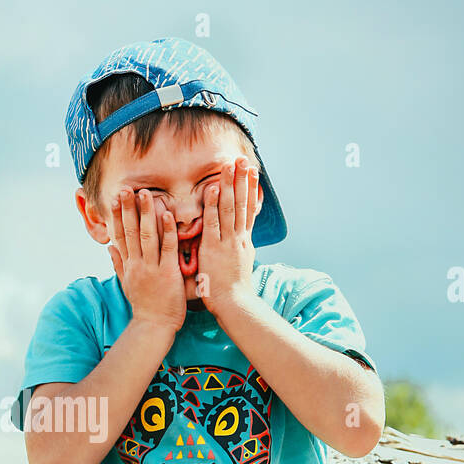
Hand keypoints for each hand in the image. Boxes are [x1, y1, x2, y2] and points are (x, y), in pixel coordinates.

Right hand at [106, 186, 185, 334]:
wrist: (154, 326)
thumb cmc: (144, 306)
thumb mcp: (127, 284)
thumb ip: (119, 264)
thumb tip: (109, 248)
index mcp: (128, 265)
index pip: (120, 235)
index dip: (118, 216)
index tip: (116, 199)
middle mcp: (137, 264)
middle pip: (130, 231)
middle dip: (128, 209)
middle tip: (126, 189)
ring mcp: (151, 268)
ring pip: (147, 236)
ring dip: (146, 213)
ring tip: (145, 194)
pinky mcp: (167, 273)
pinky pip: (167, 248)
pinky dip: (167, 231)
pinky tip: (166, 215)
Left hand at [197, 158, 260, 317]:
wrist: (235, 306)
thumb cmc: (233, 293)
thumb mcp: (240, 267)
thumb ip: (238, 251)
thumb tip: (241, 242)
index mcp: (244, 242)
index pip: (248, 210)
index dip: (250, 189)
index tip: (252, 171)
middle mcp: (238, 238)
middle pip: (241, 203)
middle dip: (242, 180)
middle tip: (243, 158)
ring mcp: (228, 242)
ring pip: (229, 208)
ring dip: (228, 184)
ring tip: (229, 164)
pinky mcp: (214, 248)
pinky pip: (213, 222)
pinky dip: (212, 204)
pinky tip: (211, 188)